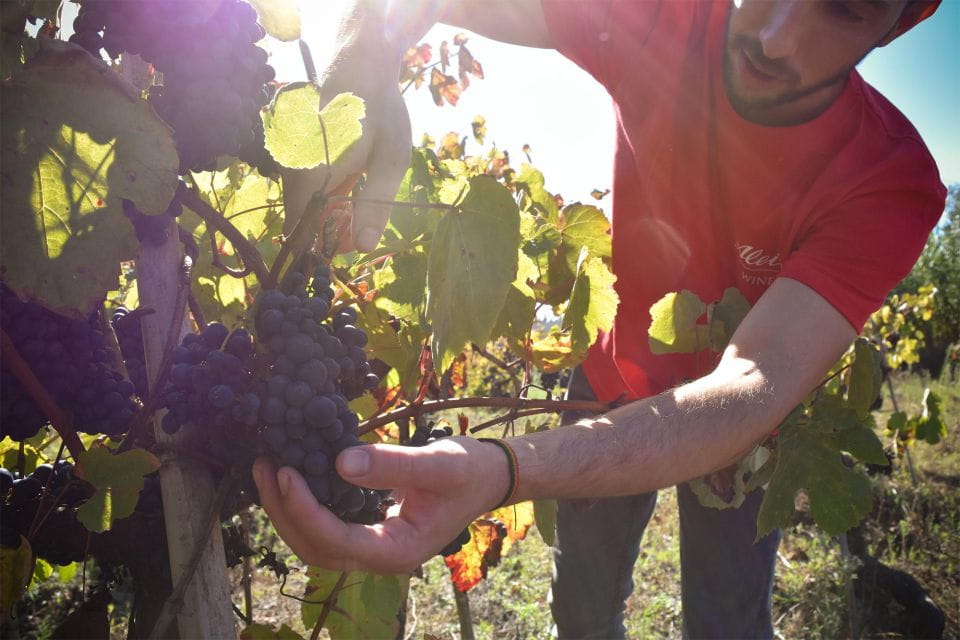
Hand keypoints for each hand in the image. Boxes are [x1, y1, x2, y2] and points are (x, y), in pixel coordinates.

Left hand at [253, 437, 509, 573]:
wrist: (486, 477)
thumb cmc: (469, 472)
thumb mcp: (438, 464)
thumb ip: (393, 465)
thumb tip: (340, 462)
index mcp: (398, 551)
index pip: (337, 540)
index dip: (305, 510)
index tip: (286, 473)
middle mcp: (379, 557)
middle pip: (315, 548)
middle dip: (283, 511)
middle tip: (265, 467)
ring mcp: (372, 546)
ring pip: (314, 541)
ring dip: (286, 509)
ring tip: (267, 467)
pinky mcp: (366, 529)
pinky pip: (325, 525)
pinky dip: (302, 503)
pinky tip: (291, 473)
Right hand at [282, 2, 412, 253]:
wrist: (360, 64)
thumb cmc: (381, 110)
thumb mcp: (391, 159)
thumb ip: (376, 204)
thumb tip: (364, 249)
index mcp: (312, 173)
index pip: (300, 232)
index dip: (324, 248)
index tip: (353, 243)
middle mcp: (292, 169)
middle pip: (301, 223)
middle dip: (332, 232)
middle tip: (366, 219)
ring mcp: (290, 163)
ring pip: (303, 208)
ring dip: (330, 214)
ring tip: (361, 194)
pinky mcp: (294, 158)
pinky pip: (304, 191)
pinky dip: (326, 196)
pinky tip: (350, 182)